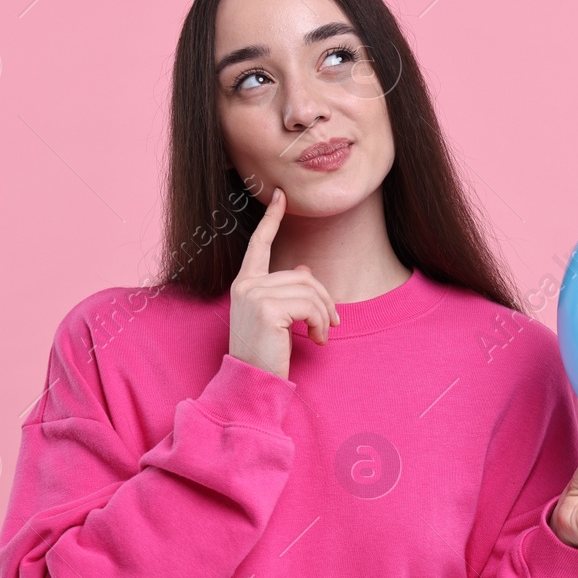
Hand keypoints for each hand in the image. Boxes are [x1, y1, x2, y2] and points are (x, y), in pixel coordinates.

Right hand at [228, 187, 338, 378]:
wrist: (251, 382)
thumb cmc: (264, 353)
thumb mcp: (274, 318)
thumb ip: (286, 291)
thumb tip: (303, 270)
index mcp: (244, 284)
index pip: (259, 244)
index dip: (271, 219)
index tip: (280, 196)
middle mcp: (246, 285)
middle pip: (302, 276)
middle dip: (324, 300)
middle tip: (333, 324)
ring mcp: (254, 295)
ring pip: (309, 291)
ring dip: (324, 315)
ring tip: (322, 336)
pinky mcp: (267, 309)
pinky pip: (310, 306)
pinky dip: (320, 323)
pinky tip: (316, 340)